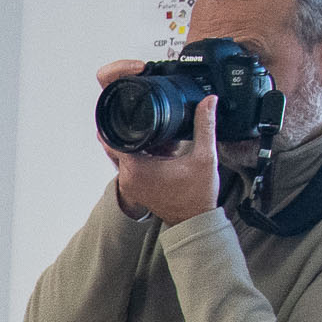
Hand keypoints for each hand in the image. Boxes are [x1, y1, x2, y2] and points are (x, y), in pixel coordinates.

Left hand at [100, 87, 220, 225]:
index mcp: (137, 168)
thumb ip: (205, 125)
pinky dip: (141, 154)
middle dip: (131, 128)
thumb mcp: (205, 157)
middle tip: (151, 120)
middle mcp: (127, 176)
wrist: (195, 221)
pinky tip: (162, 151)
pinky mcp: (134, 187)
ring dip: (137, 141)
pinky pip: (130, 163)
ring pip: (124, 152)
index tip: (127, 107)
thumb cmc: (197, 195)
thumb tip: (209, 101)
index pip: (113, 136)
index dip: (117, 119)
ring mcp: (129, 183)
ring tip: (161, 138)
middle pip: (116, 142)